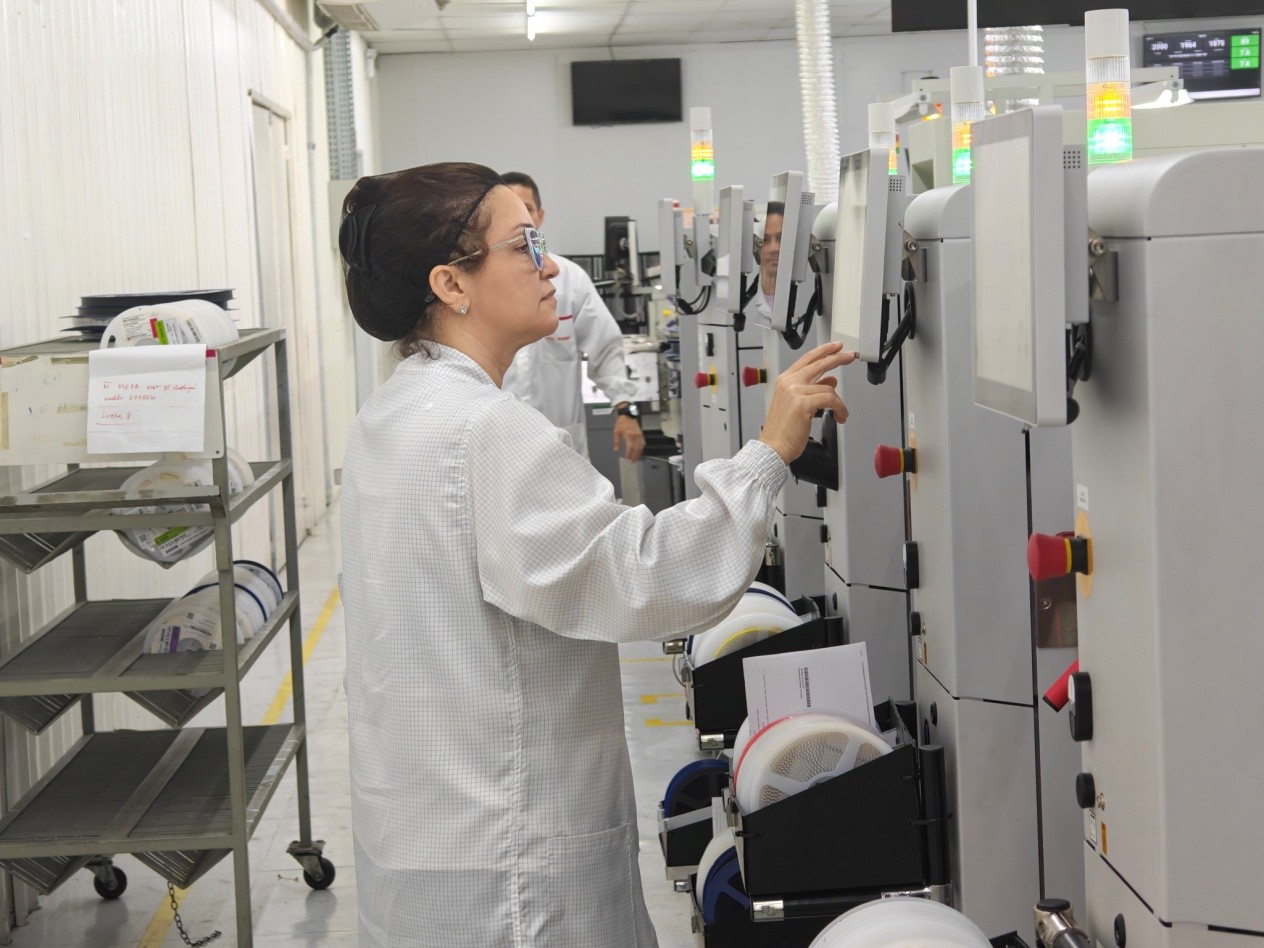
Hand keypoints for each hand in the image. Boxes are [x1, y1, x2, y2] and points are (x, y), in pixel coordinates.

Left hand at [613, 414, 644, 461]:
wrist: (628, 414)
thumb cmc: (621, 422)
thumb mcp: (616, 431)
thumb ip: (617, 441)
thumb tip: (616, 450)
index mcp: (629, 436)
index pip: (630, 448)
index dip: (629, 454)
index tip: (627, 459)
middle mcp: (636, 436)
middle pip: (637, 449)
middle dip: (635, 456)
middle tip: (633, 462)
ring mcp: (640, 435)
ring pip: (641, 446)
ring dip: (639, 453)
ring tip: (636, 458)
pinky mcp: (641, 434)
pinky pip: (643, 443)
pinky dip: (641, 448)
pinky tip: (640, 451)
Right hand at [758, 342, 857, 463]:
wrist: (773, 447)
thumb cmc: (782, 431)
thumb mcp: (797, 405)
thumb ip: (812, 389)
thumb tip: (830, 381)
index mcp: (784, 381)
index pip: (807, 359)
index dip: (823, 351)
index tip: (836, 347)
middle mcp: (789, 382)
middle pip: (819, 363)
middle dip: (838, 358)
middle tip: (850, 356)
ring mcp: (795, 391)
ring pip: (828, 387)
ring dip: (839, 402)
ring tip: (841, 413)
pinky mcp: (803, 403)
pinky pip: (831, 400)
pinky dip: (839, 409)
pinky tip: (840, 416)